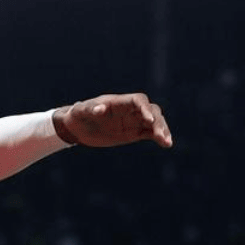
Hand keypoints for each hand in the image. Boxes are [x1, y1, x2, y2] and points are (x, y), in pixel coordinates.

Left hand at [52, 93, 172, 148]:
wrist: (77, 127)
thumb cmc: (79, 114)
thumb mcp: (82, 111)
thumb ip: (91, 109)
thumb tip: (99, 109)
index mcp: (119, 102)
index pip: (138, 100)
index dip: (145, 108)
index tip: (149, 120)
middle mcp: (130, 110)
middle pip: (151, 110)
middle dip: (157, 121)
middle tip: (159, 134)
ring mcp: (133, 121)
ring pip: (154, 122)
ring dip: (162, 130)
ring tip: (167, 142)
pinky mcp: (134, 133)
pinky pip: (150, 134)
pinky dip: (159, 137)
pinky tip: (166, 144)